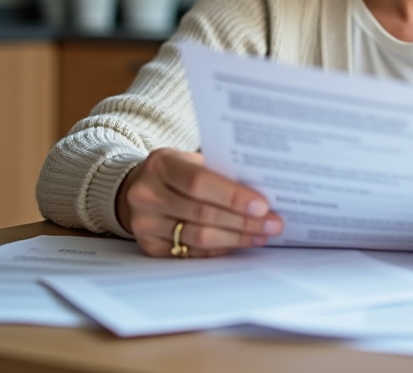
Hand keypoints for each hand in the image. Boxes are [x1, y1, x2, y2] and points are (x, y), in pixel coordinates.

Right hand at [115, 148, 283, 257]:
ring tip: (261, 235)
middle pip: (203, 213)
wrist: (139, 187)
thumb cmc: (176, 172)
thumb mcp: (191, 160)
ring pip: (199, 237)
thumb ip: (219, 173)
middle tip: (273, 224)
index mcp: (161, 164)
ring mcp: (145, 223)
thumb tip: (263, 192)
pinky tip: (239, 244)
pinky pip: (192, 252)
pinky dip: (220, 249)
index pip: (199, 182)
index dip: (233, 196)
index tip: (263, 205)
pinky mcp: (149, 246)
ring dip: (236, 238)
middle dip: (244, 221)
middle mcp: (147, 194)